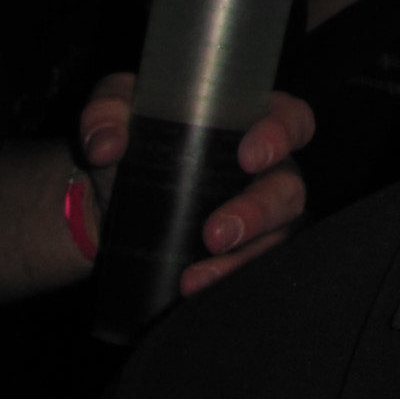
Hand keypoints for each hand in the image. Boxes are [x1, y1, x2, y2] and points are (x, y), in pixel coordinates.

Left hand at [78, 74, 314, 295]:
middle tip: (216, 233)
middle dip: (259, 212)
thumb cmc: (130, 136)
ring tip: (195, 279)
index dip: (283, 135)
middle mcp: (267, 169)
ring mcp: (260, 215)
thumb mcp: (116, 108)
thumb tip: (107, 145)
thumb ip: (107, 113)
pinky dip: (227, 280)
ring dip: (243, 259)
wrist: (107, 198)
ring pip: (279, 236)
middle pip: (289, 188)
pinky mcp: (242, 251)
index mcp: (251, 121)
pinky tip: (194, 290)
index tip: (249, 156)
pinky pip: (254, 269)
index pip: (292, 120)